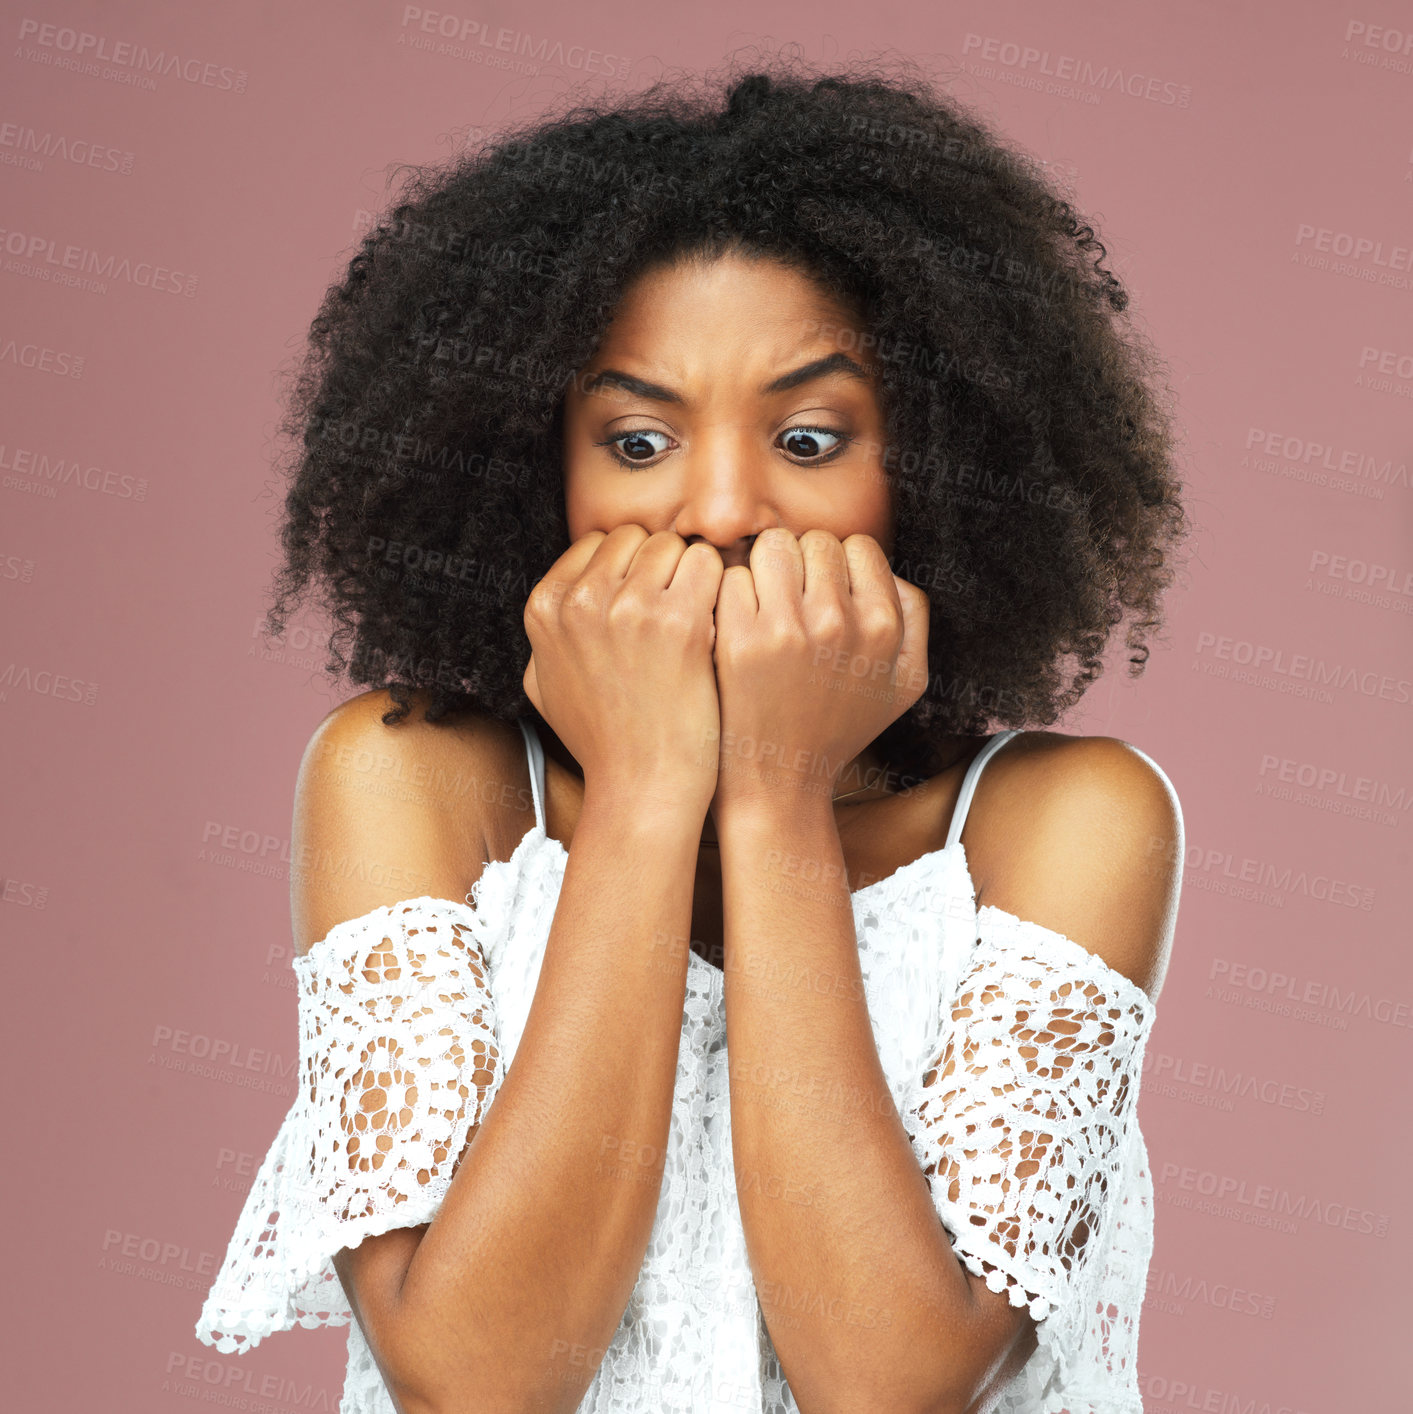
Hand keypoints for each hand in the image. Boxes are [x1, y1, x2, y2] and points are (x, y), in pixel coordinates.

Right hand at [523, 526, 723, 814]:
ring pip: (677, 546)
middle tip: (678, 613)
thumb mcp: (544, 685)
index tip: (647, 604)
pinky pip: (710, 565)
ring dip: (694, 577)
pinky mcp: (680, 622)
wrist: (644, 788)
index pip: (600, 543)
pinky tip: (720, 626)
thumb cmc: (603, 741)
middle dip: (663, 567)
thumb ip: (548, 632)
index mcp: (545, 607)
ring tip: (699, 624)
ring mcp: (629, 608)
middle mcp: (581, 600)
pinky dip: (722, 588)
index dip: (631, 570)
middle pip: (638, 538)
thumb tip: (560, 594)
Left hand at [708, 528, 928, 814]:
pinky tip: (736, 624)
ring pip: (773, 546)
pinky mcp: (739, 640)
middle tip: (790, 603)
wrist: (780, 780)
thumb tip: (888, 571)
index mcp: (883, 627)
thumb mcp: (906, 683)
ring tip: (763, 606)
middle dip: (802, 564)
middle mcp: (839, 622)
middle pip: (815, 540)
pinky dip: (732, 594)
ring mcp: (786, 629)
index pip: (858, 545)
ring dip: (764, 569)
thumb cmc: (840, 727)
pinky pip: (734, 576)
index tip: (824, 597)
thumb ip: (914, 618)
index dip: (839, 566)